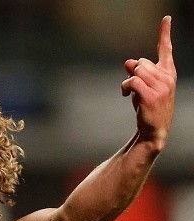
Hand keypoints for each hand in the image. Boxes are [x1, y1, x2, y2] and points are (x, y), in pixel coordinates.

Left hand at [121, 15, 176, 151]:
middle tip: (131, 86)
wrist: (153, 130)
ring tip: (128, 92)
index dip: (165, 33)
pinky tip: (125, 95)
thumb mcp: (143, 88)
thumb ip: (138, 73)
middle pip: (142, 62)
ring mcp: (161, 86)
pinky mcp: (151, 95)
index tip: (166, 18)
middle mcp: (167, 77)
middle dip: (133, 72)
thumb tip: (128, 62)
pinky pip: (133, 81)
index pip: (166, 50)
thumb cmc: (148, 108)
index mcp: (168, 73)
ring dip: (127, 81)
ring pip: (137, 71)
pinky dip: (125, 86)